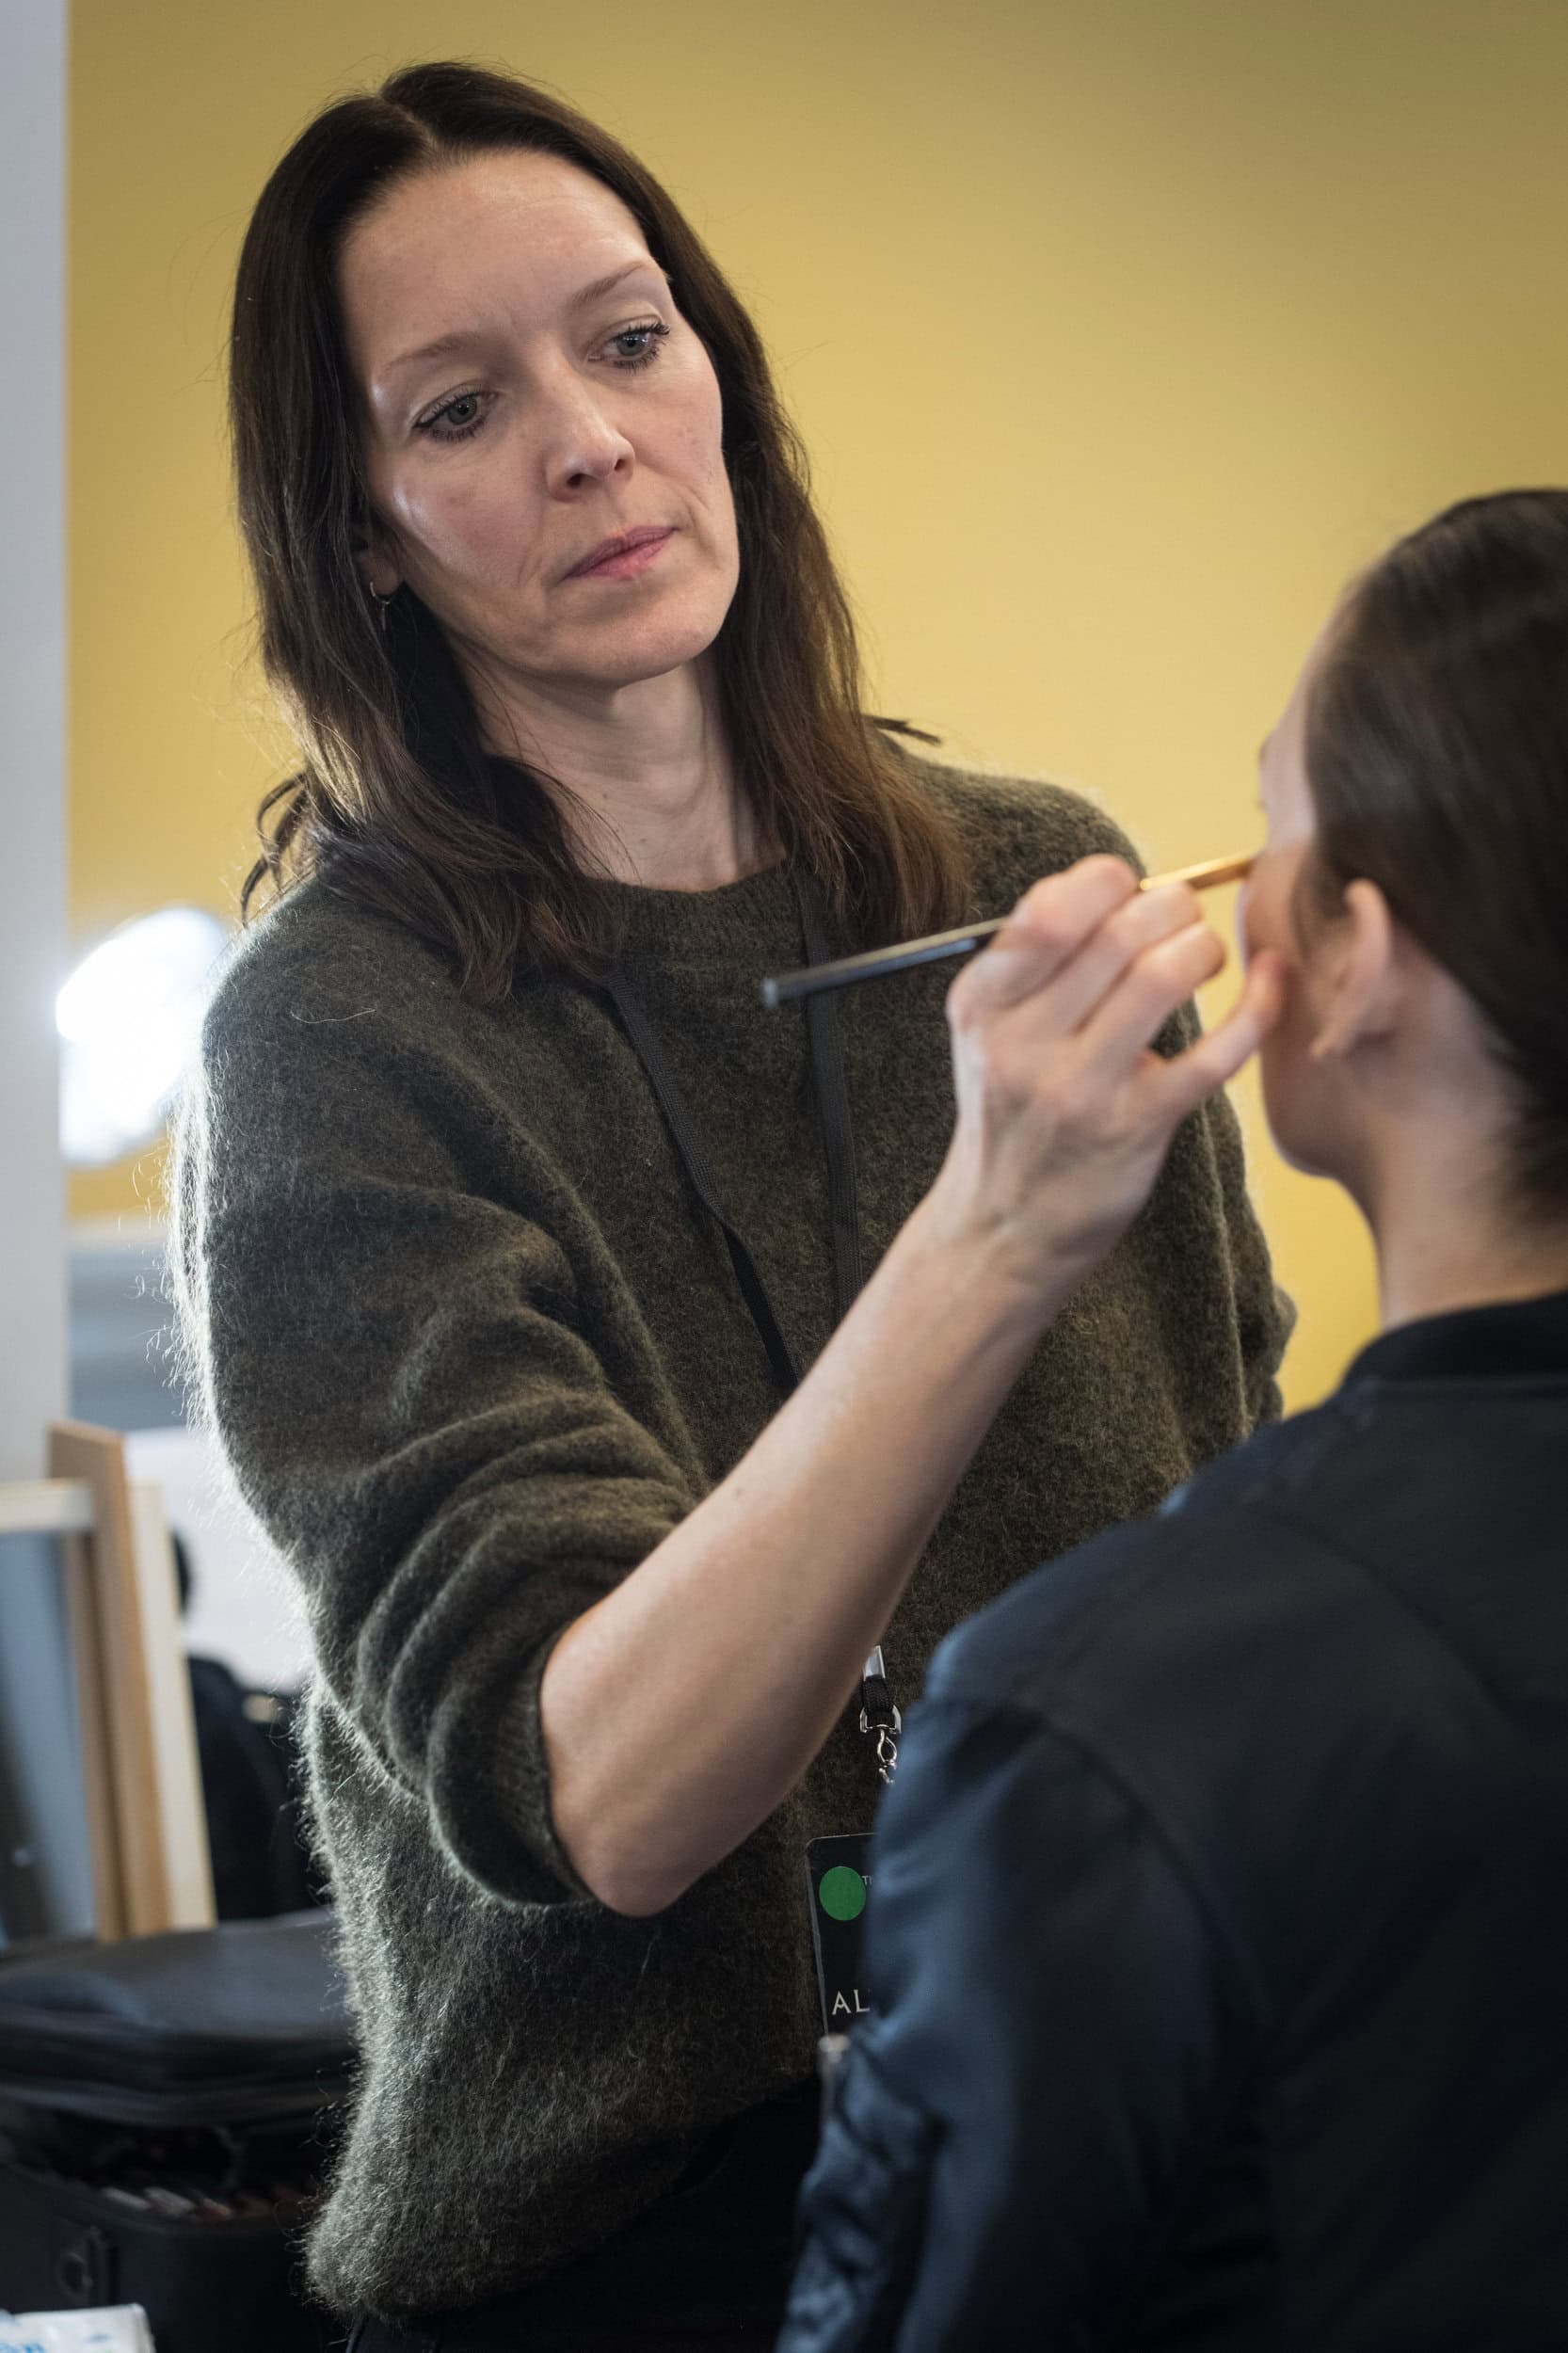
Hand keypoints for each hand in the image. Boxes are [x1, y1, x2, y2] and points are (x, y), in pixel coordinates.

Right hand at [932, 856, 1281, 1298]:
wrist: (1003, 1228)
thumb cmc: (1013, 1113)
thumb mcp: (990, 1033)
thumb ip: (1034, 962)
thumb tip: (1119, 884)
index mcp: (983, 1004)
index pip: (1050, 909)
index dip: (1107, 881)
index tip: (1129, 890)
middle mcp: (1022, 1043)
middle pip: (1116, 934)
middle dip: (1170, 907)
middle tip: (1183, 920)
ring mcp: (1079, 1089)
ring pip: (1160, 979)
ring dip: (1202, 949)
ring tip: (1205, 956)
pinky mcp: (1136, 1128)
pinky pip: (1214, 1054)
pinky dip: (1256, 1008)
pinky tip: (1268, 985)